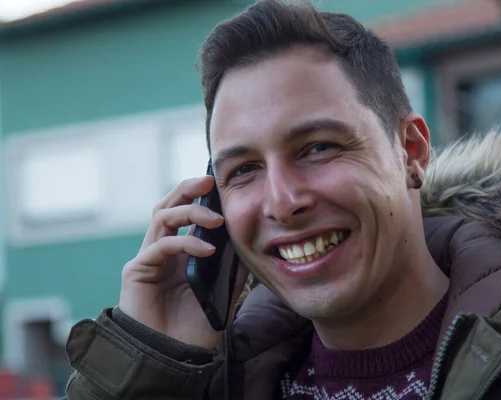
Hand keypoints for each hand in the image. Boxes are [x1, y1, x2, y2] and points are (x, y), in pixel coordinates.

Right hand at [118, 176, 248, 348]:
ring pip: (161, 218)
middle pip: (167, 205)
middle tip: (209, 180)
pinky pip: (161, 246)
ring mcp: (147, 259)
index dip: (197, 195)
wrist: (172, 357)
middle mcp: (160, 249)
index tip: (218, 183)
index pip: (183, 212)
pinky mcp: (137, 271)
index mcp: (178, 252)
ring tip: (217, 218)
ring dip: (189, 211)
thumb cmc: (193, 327)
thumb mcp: (222, 291)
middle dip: (186, 189)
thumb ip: (233, 268)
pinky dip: (184, 242)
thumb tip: (251, 244)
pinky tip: (208, 249)